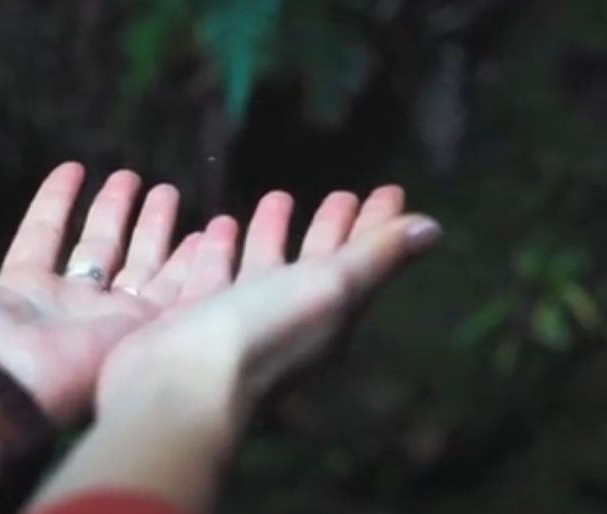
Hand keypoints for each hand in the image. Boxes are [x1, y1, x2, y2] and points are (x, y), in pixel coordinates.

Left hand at [0, 162, 202, 422]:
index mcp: (22, 287)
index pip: (46, 233)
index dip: (58, 200)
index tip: (74, 167)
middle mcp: (68, 301)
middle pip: (100, 246)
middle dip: (116, 210)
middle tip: (133, 176)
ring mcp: (105, 317)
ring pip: (139, 264)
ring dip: (155, 228)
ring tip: (169, 191)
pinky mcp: (138, 330)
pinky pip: (174, 290)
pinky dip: (193, 262)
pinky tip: (208, 231)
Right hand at [96, 186, 441, 425]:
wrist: (173, 385)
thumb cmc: (258, 333)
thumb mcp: (329, 288)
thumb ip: (375, 256)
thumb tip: (433, 228)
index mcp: (326, 319)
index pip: (361, 263)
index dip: (377, 227)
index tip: (389, 190)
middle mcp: (284, 324)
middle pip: (315, 267)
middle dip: (328, 230)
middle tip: (340, 194)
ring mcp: (234, 324)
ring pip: (260, 269)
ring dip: (270, 235)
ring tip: (274, 197)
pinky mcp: (190, 321)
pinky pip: (210, 275)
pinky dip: (217, 251)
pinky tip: (208, 229)